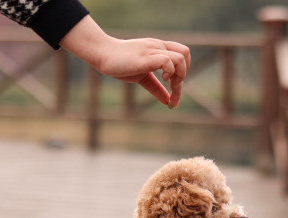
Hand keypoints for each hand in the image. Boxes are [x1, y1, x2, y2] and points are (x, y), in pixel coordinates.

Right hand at [61, 16, 190, 106]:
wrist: (102, 55)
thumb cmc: (121, 64)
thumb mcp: (143, 78)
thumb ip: (156, 88)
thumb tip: (168, 102)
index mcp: (159, 48)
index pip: (183, 54)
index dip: (184, 72)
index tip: (175, 91)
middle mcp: (158, 46)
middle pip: (185, 54)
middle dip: (183, 74)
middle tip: (172, 88)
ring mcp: (153, 50)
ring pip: (180, 58)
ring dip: (179, 75)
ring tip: (167, 84)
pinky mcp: (146, 58)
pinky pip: (167, 61)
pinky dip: (169, 72)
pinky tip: (162, 79)